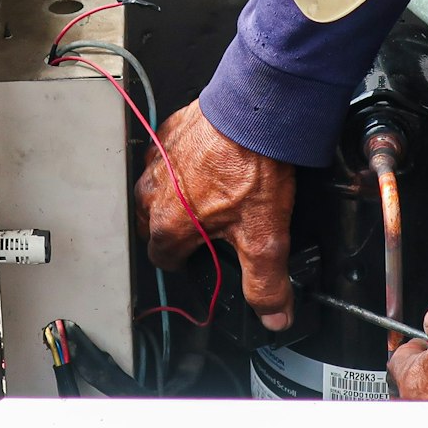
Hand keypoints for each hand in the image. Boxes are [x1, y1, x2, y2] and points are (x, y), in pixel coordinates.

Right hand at [136, 100, 296, 328]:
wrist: (254, 110)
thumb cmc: (251, 167)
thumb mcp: (264, 237)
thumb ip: (266, 284)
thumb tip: (274, 317)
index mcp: (169, 225)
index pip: (163, 261)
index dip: (186, 264)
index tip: (204, 259)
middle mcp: (153, 193)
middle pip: (157, 226)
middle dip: (179, 230)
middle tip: (212, 226)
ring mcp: (157, 160)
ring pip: (158, 191)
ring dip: (177, 196)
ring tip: (211, 191)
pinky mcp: (168, 133)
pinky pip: (167, 157)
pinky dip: (183, 163)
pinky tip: (211, 161)